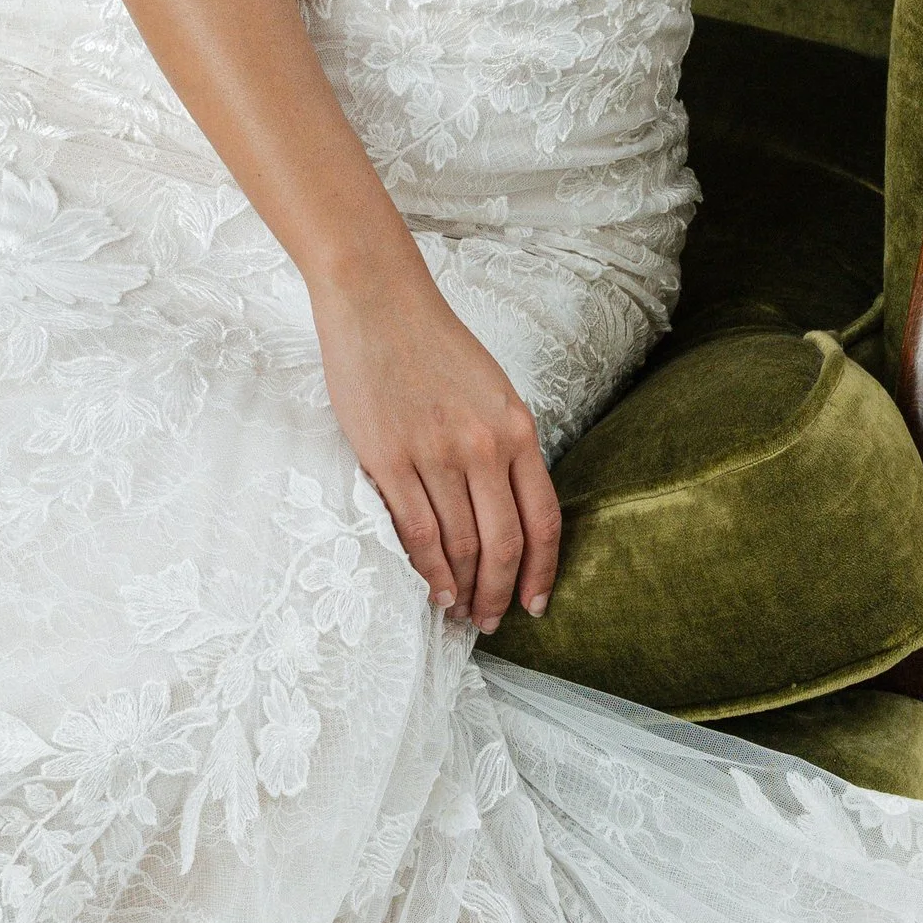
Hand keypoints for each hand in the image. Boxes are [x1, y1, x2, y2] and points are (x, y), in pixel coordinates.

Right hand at [310, 251, 559, 627]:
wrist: (378, 302)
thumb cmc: (433, 344)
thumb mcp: (492, 390)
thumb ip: (504, 445)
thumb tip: (508, 507)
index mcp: (517, 428)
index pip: (544, 518)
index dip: (544, 570)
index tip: (538, 602)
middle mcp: (484, 446)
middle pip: (505, 543)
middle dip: (503, 592)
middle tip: (494, 620)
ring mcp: (436, 454)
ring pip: (460, 545)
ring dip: (465, 589)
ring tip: (462, 612)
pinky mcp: (389, 459)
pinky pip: (416, 532)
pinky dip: (429, 571)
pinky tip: (435, 592)